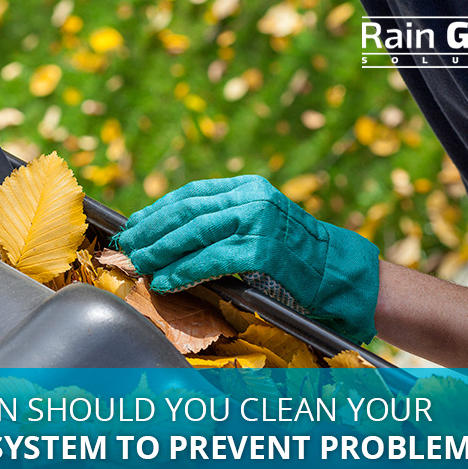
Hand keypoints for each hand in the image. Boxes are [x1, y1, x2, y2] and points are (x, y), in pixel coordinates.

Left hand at [114, 175, 379, 344]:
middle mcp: (252, 198)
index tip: (134, 225)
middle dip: (152, 230)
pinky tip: (166, 281)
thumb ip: (224, 221)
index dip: (158, 210)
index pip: (191, 194)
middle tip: (128, 246)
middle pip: (187, 211)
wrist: (340, 272)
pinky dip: (183, 271)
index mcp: (248, 187)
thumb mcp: (260, 223)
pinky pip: (211, 260)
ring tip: (140, 264)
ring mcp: (259, 222)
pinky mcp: (263, 250)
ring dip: (161, 251)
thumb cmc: (296, 255)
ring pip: (195, 234)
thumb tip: (171, 234)